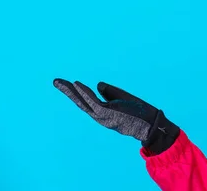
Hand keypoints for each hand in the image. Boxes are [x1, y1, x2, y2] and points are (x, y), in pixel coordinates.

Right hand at [53, 78, 179, 153]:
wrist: (151, 125)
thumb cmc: (140, 113)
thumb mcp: (123, 99)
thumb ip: (110, 92)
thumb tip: (97, 84)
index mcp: (104, 113)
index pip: (87, 102)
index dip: (77, 93)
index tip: (69, 83)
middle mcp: (100, 116)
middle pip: (80, 102)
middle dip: (68, 92)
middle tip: (55, 81)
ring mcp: (103, 116)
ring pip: (83, 102)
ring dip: (71, 91)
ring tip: (59, 82)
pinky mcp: (108, 114)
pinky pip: (92, 102)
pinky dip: (84, 93)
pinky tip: (77, 84)